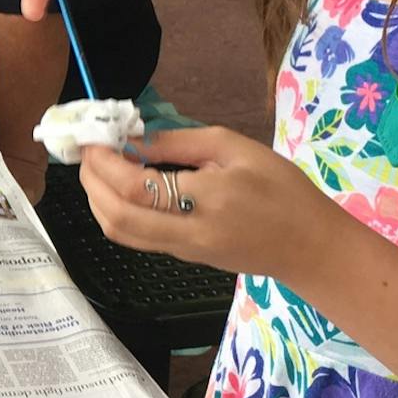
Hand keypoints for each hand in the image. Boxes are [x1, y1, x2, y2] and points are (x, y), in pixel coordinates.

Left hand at [78, 125, 348, 283]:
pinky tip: (118, 189)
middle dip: (91, 182)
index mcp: (209, 198)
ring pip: (121, 233)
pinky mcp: (184, 259)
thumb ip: (182, 142)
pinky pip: (137, 238)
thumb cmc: (283, 189)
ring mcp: (184, 251)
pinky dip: (115, 212)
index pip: (138, 186)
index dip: (105, 162)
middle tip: (87, 153)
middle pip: (118, 216)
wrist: (310, 247)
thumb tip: (135, 140)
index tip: (95, 138)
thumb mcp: (238, 148)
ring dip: (97, 200)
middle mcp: (189, 232)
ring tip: (96, 169)